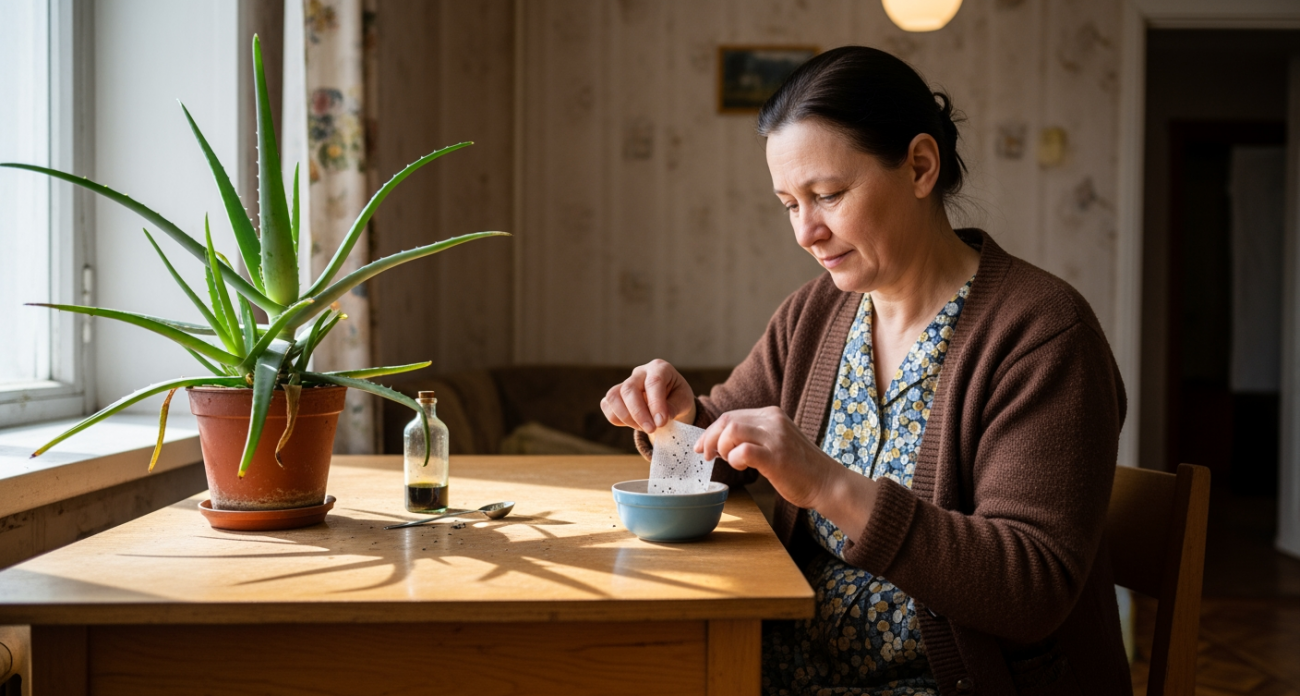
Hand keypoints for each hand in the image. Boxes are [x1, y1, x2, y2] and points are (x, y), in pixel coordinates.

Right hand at [600, 359, 696, 432]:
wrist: (669, 398)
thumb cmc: (677, 397)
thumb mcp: (684, 401)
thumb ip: (674, 408)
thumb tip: (660, 420)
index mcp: (659, 368)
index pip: (653, 382)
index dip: (656, 404)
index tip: (661, 423)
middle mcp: (640, 373)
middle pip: (629, 389)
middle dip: (638, 413)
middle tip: (651, 429)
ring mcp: (625, 382)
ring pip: (613, 396)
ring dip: (626, 417)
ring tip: (644, 427)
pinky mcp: (615, 395)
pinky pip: (607, 406)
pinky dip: (617, 419)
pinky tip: (634, 424)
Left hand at [695, 406, 876, 535]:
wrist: (828, 483)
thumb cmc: (799, 468)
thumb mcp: (776, 442)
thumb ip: (754, 437)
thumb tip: (721, 442)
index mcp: (771, 414)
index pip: (731, 415)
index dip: (712, 431)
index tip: (703, 447)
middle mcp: (773, 420)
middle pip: (727, 420)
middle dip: (710, 439)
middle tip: (707, 456)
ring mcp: (776, 437)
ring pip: (732, 430)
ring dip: (722, 448)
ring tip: (729, 461)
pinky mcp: (777, 456)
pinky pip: (744, 451)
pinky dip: (735, 459)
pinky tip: (741, 467)